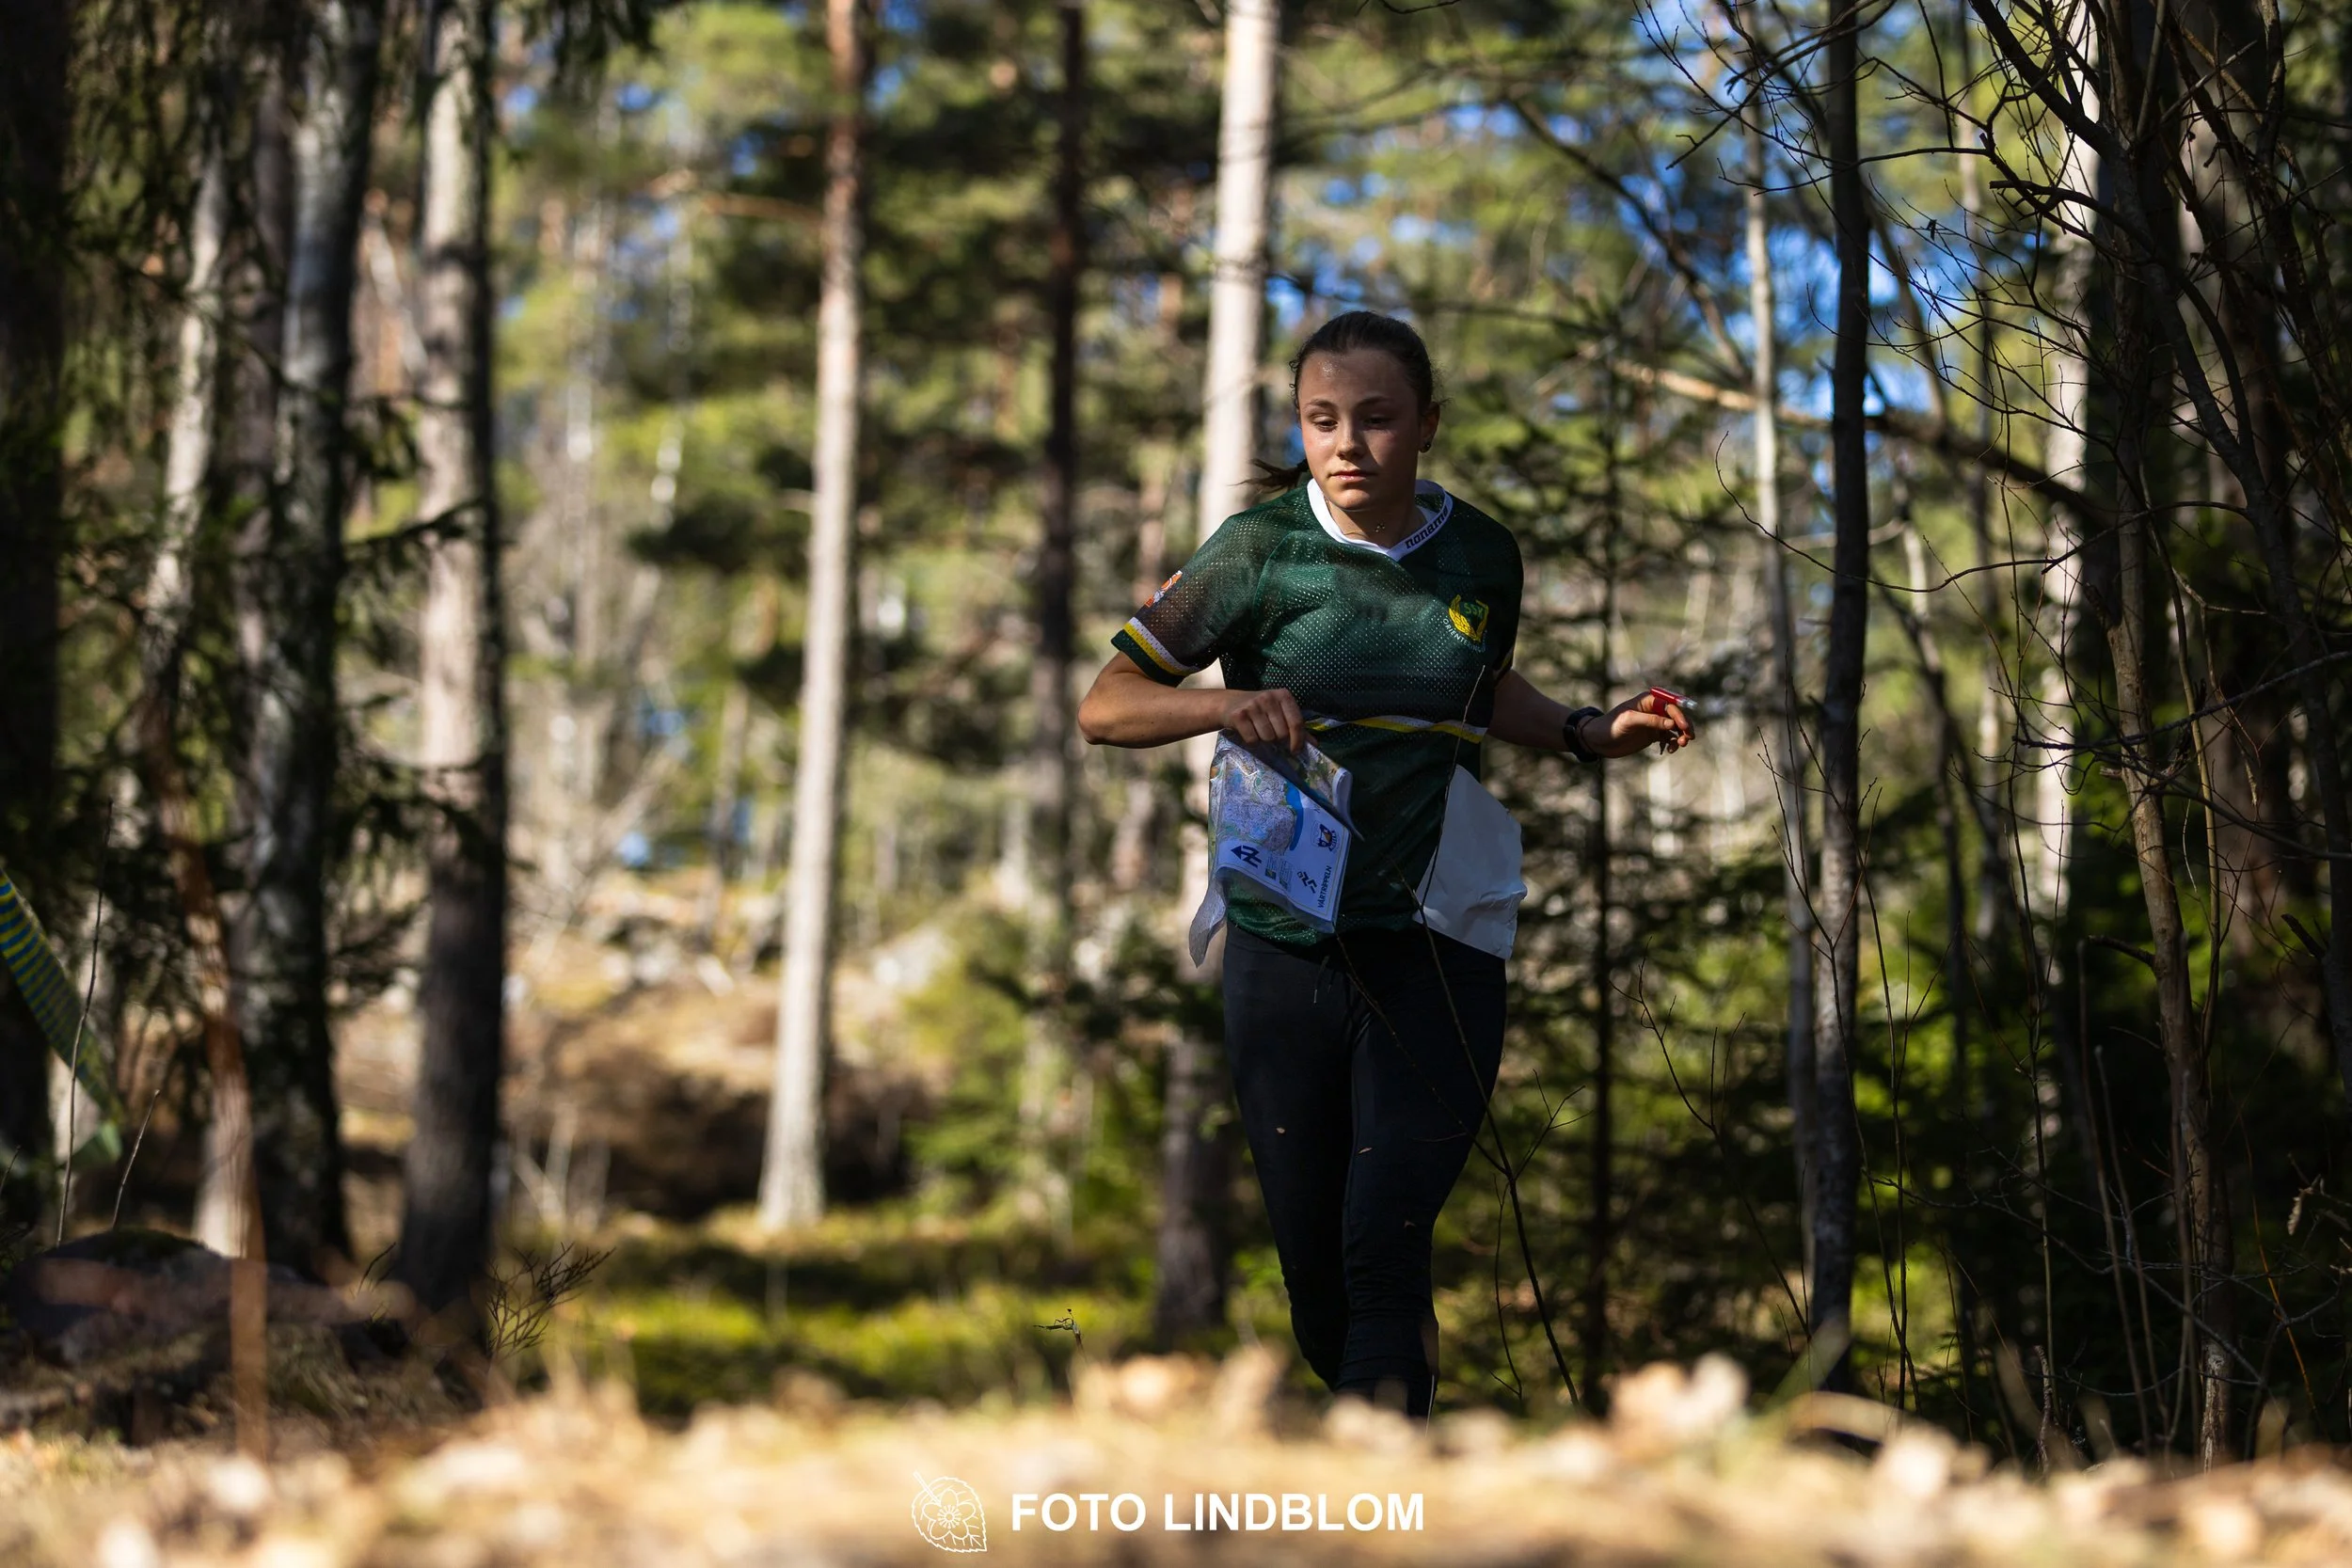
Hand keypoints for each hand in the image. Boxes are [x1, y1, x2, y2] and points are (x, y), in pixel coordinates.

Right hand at [1221, 687, 1307, 752]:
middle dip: (1278, 740)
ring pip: (1268, 737)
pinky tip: (1249, 733)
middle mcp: (1268, 697)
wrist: (1229, 703)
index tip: (1295, 751)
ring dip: (1264, 741)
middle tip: (1272, 737)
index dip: (1298, 740)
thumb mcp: (1279, 713)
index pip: (1297, 722)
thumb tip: (1314, 745)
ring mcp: (1253, 705)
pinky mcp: (1239, 715)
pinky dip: (1252, 742)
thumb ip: (1297, 727)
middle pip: (1282, 733)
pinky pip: (1252, 739)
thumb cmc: (1261, 710)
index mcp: (1283, 695)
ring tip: (1260, 733)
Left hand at [1580, 688, 1694, 758]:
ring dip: (1681, 736)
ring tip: (1679, 745)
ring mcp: (1655, 722)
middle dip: (1685, 726)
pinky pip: (1669, 738)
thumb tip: (1671, 723)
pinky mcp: (1653, 735)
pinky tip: (1669, 750)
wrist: (1599, 740)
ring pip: (1675, 727)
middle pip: (1677, 715)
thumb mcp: (1630, 720)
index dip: (1679, 715)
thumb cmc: (1611, 726)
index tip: (1682, 727)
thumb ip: (1651, 721)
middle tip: (1688, 739)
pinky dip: (1673, 743)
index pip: (1670, 704)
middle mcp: (1654, 709)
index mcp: (1649, 700)